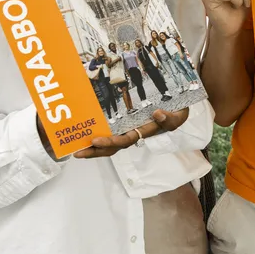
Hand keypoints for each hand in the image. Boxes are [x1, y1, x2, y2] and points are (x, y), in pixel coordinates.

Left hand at [74, 108, 189, 158]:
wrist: (178, 101)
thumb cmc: (177, 109)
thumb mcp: (179, 115)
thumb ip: (170, 119)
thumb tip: (157, 113)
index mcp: (142, 132)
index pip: (124, 141)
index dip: (109, 143)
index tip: (95, 141)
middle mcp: (132, 131)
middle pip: (111, 146)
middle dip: (95, 151)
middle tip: (77, 152)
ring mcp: (127, 125)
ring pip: (108, 139)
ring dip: (92, 145)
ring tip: (76, 146)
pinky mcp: (123, 117)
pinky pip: (108, 126)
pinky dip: (96, 129)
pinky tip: (84, 128)